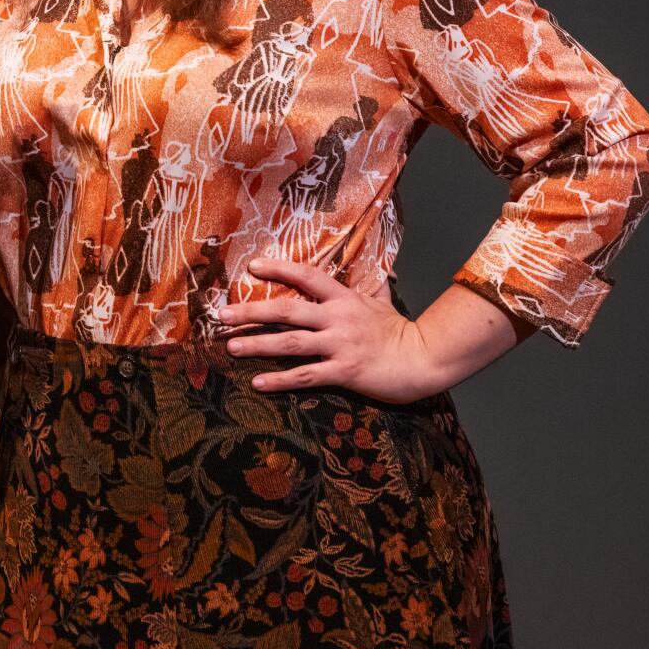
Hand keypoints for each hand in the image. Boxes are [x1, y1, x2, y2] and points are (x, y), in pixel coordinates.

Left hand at [219, 257, 446, 403]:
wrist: (426, 359)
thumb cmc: (402, 332)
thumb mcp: (383, 303)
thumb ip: (373, 288)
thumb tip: (381, 271)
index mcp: (345, 298)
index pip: (307, 276)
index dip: (279, 269)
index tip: (252, 266)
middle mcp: (338, 318)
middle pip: (287, 310)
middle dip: (252, 311)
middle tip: (222, 313)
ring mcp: (340, 345)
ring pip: (290, 343)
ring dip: (258, 344)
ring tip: (231, 345)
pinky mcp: (345, 372)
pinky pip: (306, 376)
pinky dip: (280, 380)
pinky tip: (258, 383)